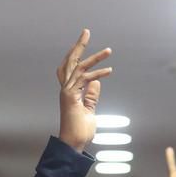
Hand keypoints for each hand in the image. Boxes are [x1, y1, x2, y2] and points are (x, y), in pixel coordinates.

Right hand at [57, 29, 112, 152]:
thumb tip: (97, 82)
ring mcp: (67, 92)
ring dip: (95, 57)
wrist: (74, 145)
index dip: (74, 54)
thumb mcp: (89, 110)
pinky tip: (109, 70)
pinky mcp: (71, 97)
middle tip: (86, 31)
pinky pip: (85, 80)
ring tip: (109, 51)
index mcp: (69, 91)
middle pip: (70, 61)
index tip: (83, 44)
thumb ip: (91, 96)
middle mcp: (66, 89)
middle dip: (79, 45)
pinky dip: (98, 74)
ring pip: (80, 67)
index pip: (69, 68)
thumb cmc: (80, 131)